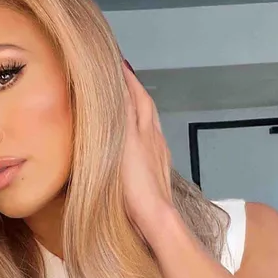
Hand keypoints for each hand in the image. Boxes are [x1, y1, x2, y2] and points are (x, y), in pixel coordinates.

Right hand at [121, 61, 173, 237]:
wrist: (155, 215)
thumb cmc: (136, 183)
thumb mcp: (125, 143)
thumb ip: (124, 114)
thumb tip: (123, 84)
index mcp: (146, 129)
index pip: (138, 96)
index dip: (128, 79)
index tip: (118, 62)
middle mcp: (155, 137)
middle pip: (147, 106)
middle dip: (136, 89)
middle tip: (123, 77)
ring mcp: (158, 154)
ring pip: (150, 123)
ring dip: (140, 108)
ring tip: (129, 101)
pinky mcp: (158, 169)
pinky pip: (151, 139)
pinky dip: (142, 129)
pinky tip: (138, 137)